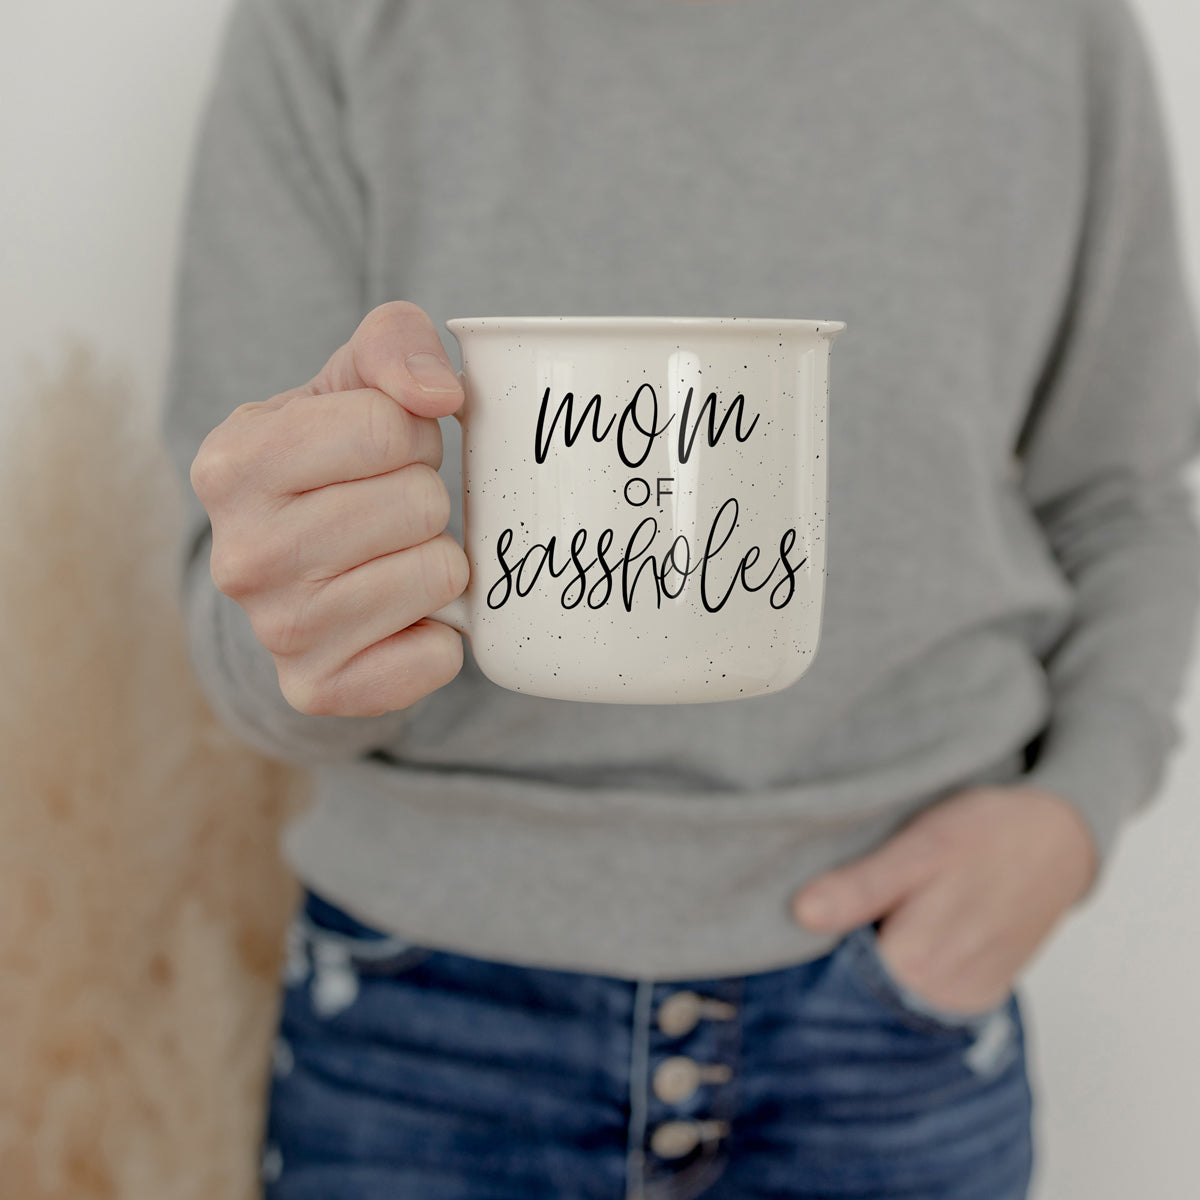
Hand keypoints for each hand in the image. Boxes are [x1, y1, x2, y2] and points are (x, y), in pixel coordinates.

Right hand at [190, 301, 468, 717]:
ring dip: (436, 560)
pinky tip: (399, 616)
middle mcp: (241, 556)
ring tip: (390, 556)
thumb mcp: (353, 379)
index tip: (383, 452)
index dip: (411, 434)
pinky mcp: (320, 690)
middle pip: (419, 504)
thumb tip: (436, 394)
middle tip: (388, 510)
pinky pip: (439, 656)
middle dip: (425, 497)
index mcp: (232, 464)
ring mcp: (277, 632)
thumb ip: (395, 342)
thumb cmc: (335, 461)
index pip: (388, 427)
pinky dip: (440, 632)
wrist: (301, 572)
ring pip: (439, 574)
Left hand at [792, 785, 1098, 1013]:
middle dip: (840, 954)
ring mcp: (963, 1001)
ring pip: (890, 993)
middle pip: (859, 990)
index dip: (807, 948)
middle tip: (845, 900)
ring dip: (874, 960)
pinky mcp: (979, 995)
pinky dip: (907, 966)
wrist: (1057, 838)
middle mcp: (941, 997)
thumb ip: (861, 887)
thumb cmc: (985, 833)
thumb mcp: (919, 847)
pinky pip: (924, 994)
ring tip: (885, 908)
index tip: (799, 914)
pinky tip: (911, 926)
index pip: (832, 979)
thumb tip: (802, 914)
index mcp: (915, 963)